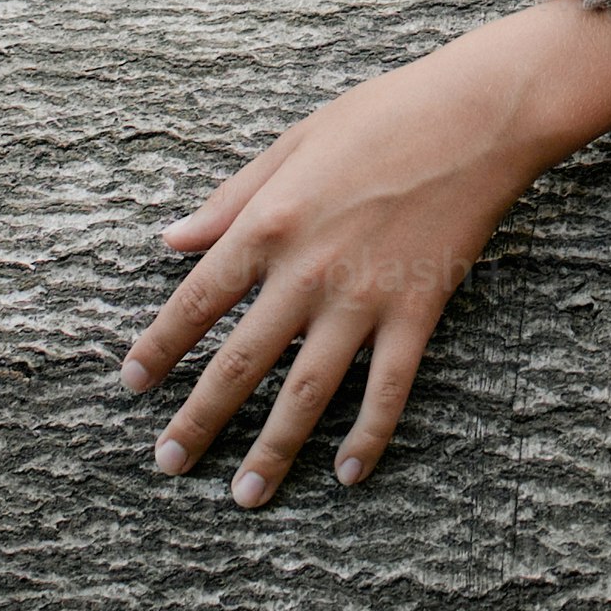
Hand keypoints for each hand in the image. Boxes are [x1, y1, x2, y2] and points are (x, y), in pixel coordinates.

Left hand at [117, 7, 610, 506]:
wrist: (477, 116)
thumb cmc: (383, 115)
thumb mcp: (293, 142)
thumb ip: (231, 199)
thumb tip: (173, 239)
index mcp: (269, 223)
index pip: (196, 301)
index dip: (160, 346)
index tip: (133, 384)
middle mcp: (306, 271)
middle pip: (240, 361)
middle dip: (199, 418)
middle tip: (169, 462)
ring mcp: (363, 298)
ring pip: (306, 392)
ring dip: (272, 448)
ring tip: (245, 495)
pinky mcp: (416, 312)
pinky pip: (387, 388)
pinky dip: (368, 435)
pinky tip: (348, 474)